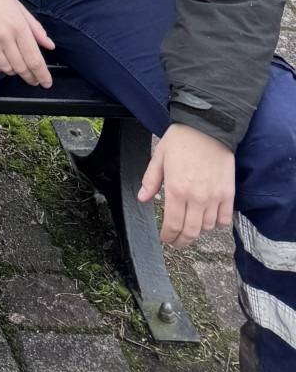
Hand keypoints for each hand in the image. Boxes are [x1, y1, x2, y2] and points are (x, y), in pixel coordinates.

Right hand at [0, 0, 54, 87]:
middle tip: (35, 80)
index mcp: (18, 26)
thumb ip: (35, 28)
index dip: (42, 74)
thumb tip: (50, 46)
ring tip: (18, 69)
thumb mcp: (19, 7)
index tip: (47, 83)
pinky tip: (1, 64)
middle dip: (31, 77)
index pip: (34, 58)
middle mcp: (5, 37)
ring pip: (6, 68)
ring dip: (14, 72)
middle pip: (21, 67)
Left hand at [138, 125, 234, 247]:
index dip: (168, 236)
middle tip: (177, 243)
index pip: (173, 224)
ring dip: (197, 231)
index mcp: (176, 189)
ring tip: (190, 227)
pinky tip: (209, 219)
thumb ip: (151, 179)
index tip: (166, 239)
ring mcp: (214, 197)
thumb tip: (142, 198)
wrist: (209, 128)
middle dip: (182, 241)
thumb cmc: (181, 139)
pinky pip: (224, 219)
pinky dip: (216, 224)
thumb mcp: (160, 156)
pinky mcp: (228, 194)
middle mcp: (196, 197)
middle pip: (190, 231)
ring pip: (207, 227)